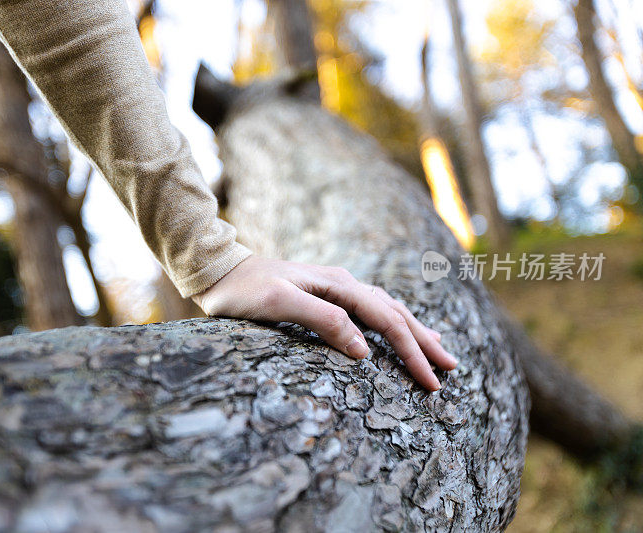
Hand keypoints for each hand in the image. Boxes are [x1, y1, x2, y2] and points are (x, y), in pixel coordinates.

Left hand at [192, 255, 457, 390]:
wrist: (220, 269)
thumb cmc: (243, 290)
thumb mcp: (279, 305)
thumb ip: (323, 321)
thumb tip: (365, 349)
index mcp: (338, 286)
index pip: (386, 322)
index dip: (411, 352)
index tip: (431, 381)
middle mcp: (343, 283)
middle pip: (395, 314)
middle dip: (424, 343)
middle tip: (451, 369)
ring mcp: (336, 287)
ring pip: (387, 309)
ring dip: (414, 330)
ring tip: (439, 349)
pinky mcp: (326, 294)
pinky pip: (370, 308)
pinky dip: (392, 321)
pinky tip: (397, 327)